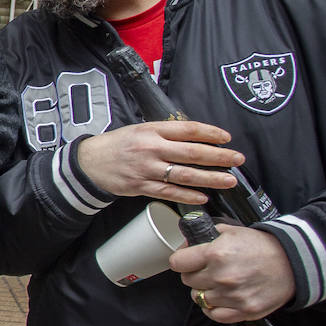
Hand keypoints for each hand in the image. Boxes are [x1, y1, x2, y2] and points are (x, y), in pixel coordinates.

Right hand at [74, 120, 244, 205]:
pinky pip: (168, 193)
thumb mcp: (139, 129)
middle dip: (218, 156)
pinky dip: (187, 196)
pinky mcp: (140, 186)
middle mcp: (150, 148)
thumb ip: (164, 132)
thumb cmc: (117, 144)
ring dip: (209, 178)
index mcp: (151, 130)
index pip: (187, 129)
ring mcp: (146, 169)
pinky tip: (202, 197)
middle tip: (237, 159)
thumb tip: (195, 137)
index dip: (210, 133)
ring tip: (228, 180)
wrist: (89, 162)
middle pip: (191, 153)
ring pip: (183, 175)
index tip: (226, 138)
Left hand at [170, 223, 294, 322]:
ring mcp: (233, 296)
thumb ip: (204, 236)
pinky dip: (215, 307)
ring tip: (219, 282)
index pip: (177, 263)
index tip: (187, 260)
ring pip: (199, 298)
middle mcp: (222, 277)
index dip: (182, 260)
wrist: (292, 262)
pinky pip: (214, 314)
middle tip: (207, 270)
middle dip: (195, 274)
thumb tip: (186, 244)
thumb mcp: (231, 231)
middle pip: (188, 281)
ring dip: (206, 291)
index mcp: (216, 254)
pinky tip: (222, 297)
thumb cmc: (262, 246)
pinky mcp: (244, 311)